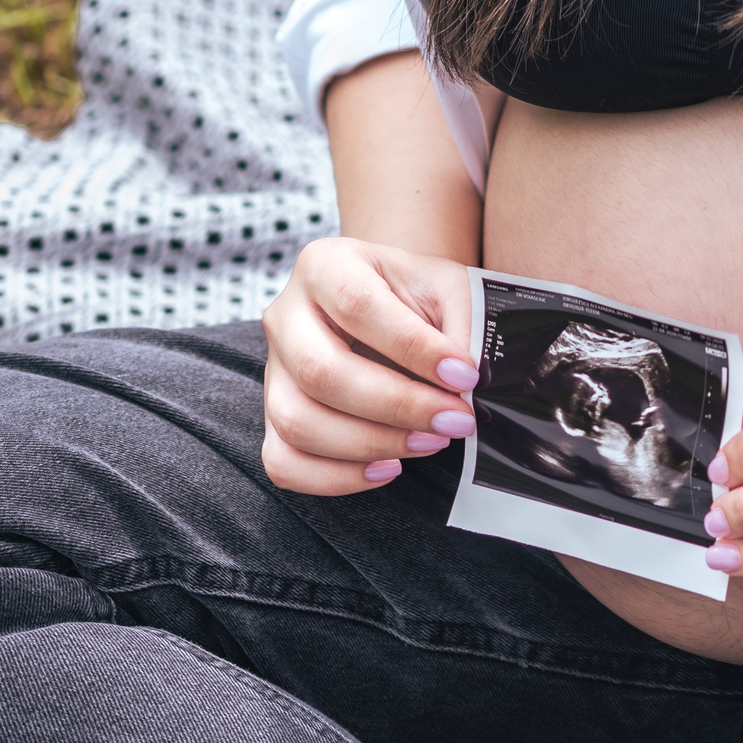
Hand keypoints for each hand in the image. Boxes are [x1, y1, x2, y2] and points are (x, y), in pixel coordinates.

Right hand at [262, 236, 479, 494]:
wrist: (393, 307)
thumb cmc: (420, 299)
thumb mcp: (450, 291)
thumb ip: (460, 329)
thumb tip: (468, 388)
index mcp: (325, 265)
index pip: (358, 306)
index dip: (413, 349)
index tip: (465, 376)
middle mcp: (286, 315)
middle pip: (320, 372)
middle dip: (397, 407)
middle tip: (455, 421)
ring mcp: (274, 370)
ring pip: (298, 421)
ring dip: (371, 444)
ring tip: (429, 442)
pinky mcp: (275, 416)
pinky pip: (284, 462)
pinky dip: (336, 477)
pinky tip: (388, 467)